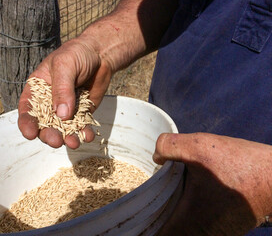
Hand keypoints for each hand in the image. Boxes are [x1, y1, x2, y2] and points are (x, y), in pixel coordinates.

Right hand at [18, 37, 112, 148]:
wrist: (100, 54)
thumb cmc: (77, 54)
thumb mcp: (65, 65)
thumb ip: (62, 89)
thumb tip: (62, 115)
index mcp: (38, 89)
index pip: (27, 108)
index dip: (26, 123)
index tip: (30, 134)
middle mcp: (50, 102)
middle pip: (45, 124)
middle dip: (49, 134)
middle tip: (56, 140)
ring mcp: (67, 109)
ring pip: (63, 128)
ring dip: (67, 137)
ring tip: (74, 142)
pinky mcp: (82, 113)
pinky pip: (81, 126)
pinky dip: (84, 133)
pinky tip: (88, 136)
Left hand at [153, 133, 271, 235]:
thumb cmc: (241, 166)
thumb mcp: (199, 146)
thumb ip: (169, 147)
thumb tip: (157, 156)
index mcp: (190, 223)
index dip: (142, 229)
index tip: (132, 217)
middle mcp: (202, 234)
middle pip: (168, 233)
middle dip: (154, 219)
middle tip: (144, 201)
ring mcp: (216, 233)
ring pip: (183, 228)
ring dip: (171, 215)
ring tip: (161, 196)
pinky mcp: (226, 226)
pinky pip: (196, 224)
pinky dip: (186, 212)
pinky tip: (184, 192)